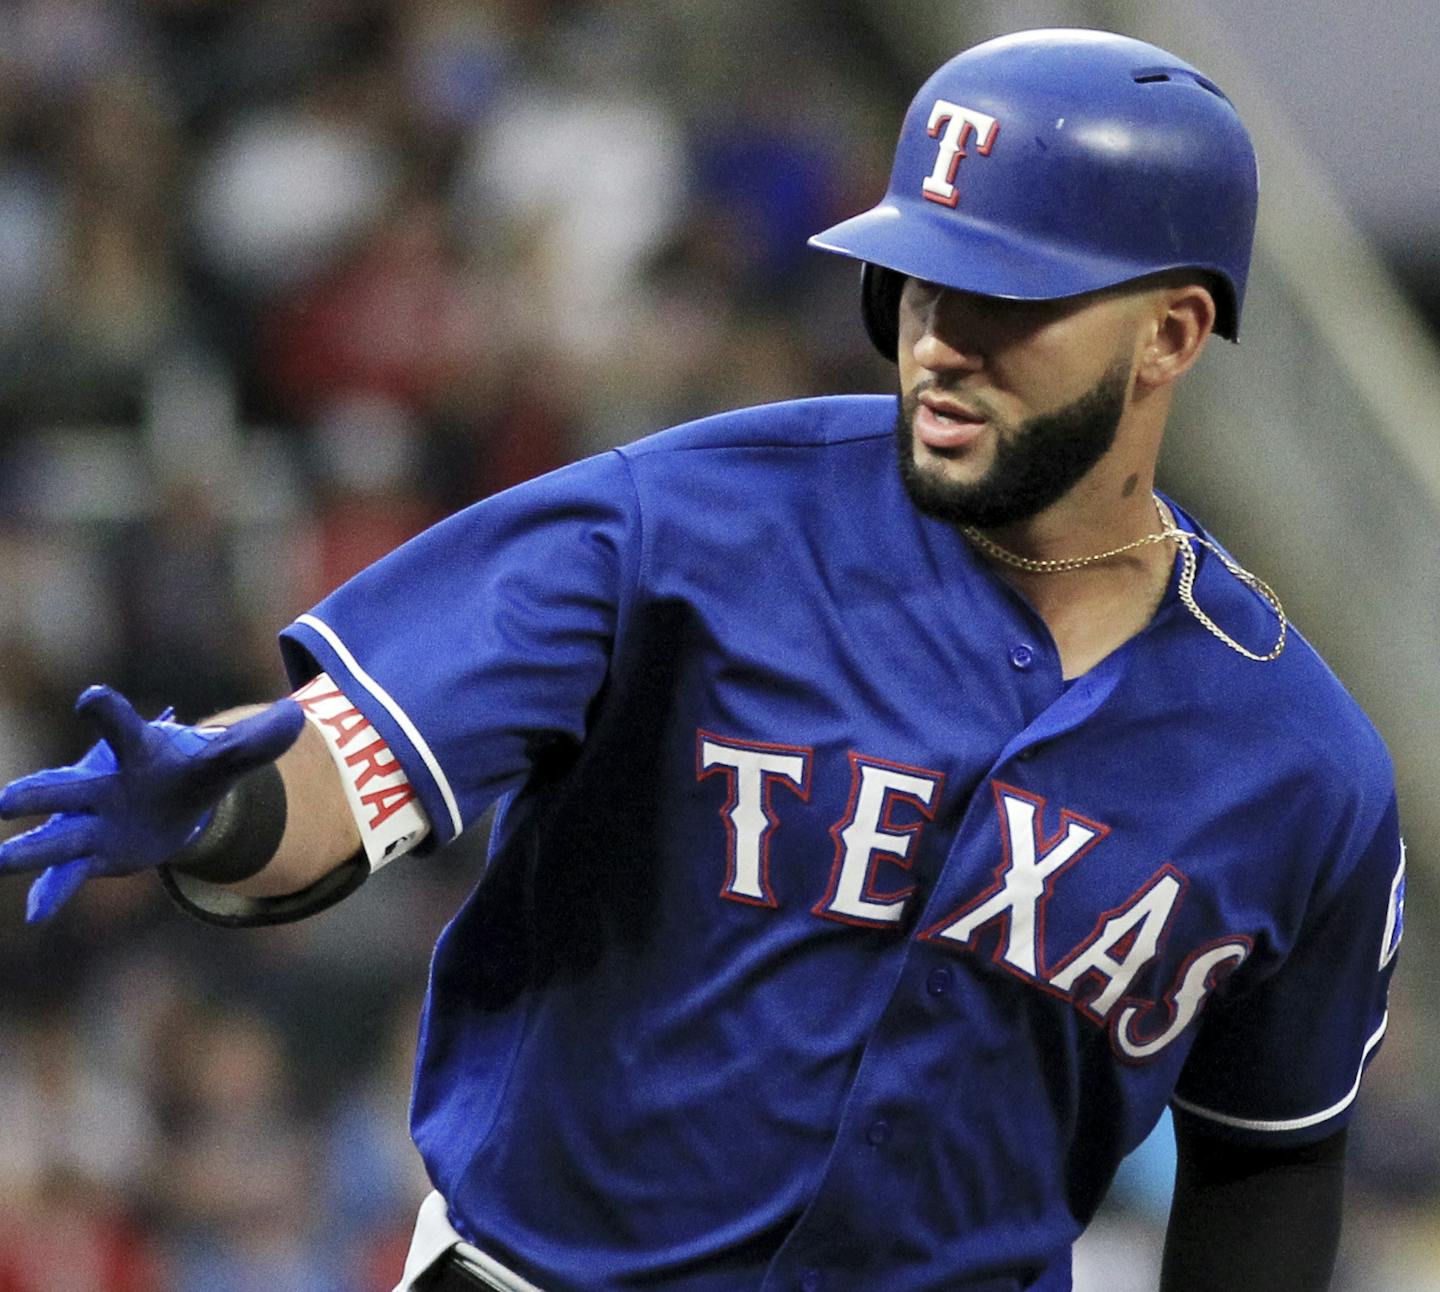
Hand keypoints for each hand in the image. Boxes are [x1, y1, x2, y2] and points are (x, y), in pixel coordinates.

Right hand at [0, 686, 304, 921]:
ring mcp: (92, 821)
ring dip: (29, 849)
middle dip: (38, 793)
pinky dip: (51, 894)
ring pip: (57, 836)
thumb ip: (257, 741)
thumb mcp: (227, 757)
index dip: (107, 710)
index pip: (119, 724)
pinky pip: (67, 875)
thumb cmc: (192, 768)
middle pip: (67, 787)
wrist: (174, 798)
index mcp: (134, 750)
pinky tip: (34, 916)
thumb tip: (299, 716)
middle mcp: (103, 784)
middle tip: (6, 800)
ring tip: (0, 858)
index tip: (91, 700)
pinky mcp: (94, 853)